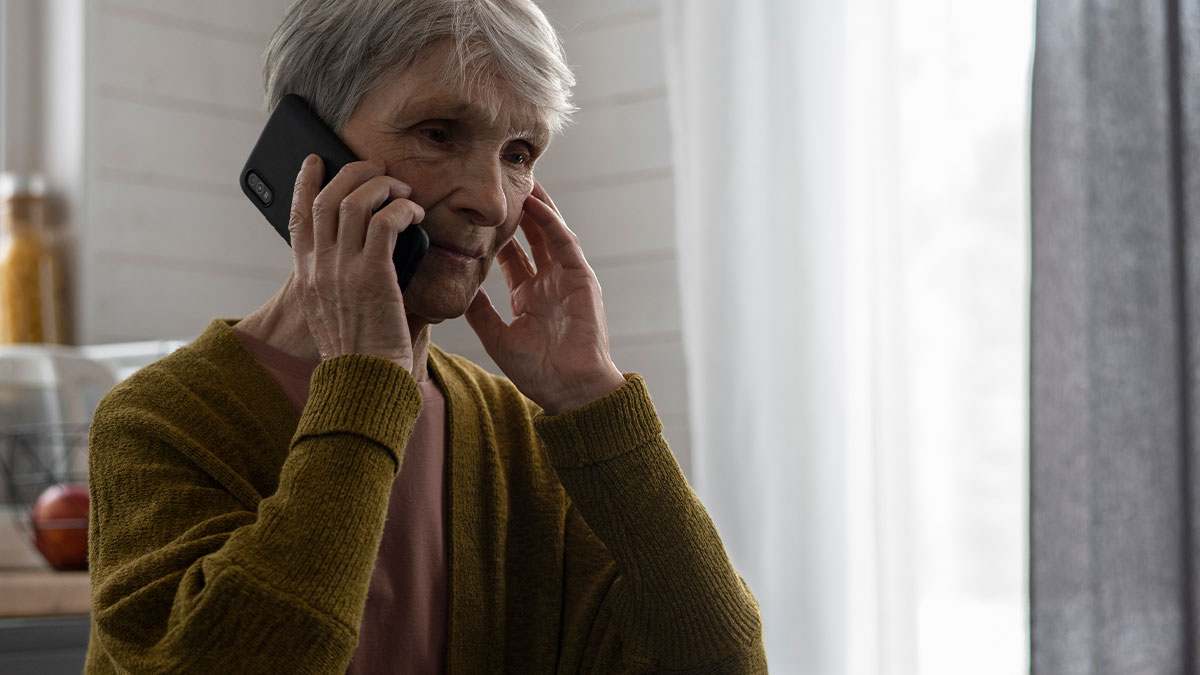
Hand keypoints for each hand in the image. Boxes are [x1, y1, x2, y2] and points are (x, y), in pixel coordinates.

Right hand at [288, 155, 424, 371]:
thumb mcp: (333, 312)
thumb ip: (338, 280)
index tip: (317, 161)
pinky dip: (402, 208)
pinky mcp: (373, 275)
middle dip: (354, 172)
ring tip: (403, 190)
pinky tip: (415, 213)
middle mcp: (319, 268)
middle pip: (327, 197)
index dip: (305, 182)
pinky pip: (386, 222)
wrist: (366, 382)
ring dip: (383, 186)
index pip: (298, 216)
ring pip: (356, 202)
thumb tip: (359, 250)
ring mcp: (343, 270)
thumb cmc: (361, 352)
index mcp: (307, 277)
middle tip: (377, 169)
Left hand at [464, 181, 624, 414]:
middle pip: (530, 236)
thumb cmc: (538, 371)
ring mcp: (566, 278)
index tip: (473, 212)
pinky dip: (551, 222)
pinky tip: (536, 204)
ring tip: (520, 180)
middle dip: (517, 211)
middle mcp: (548, 282)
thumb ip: (479, 312)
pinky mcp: (582, 278)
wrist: (570, 389)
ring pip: (549, 232)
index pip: (510, 255)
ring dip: (536, 206)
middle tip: (500, 183)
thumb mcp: (496, 337)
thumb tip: (455, 289)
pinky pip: (565, 244)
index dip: (495, 234)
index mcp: (528, 296)